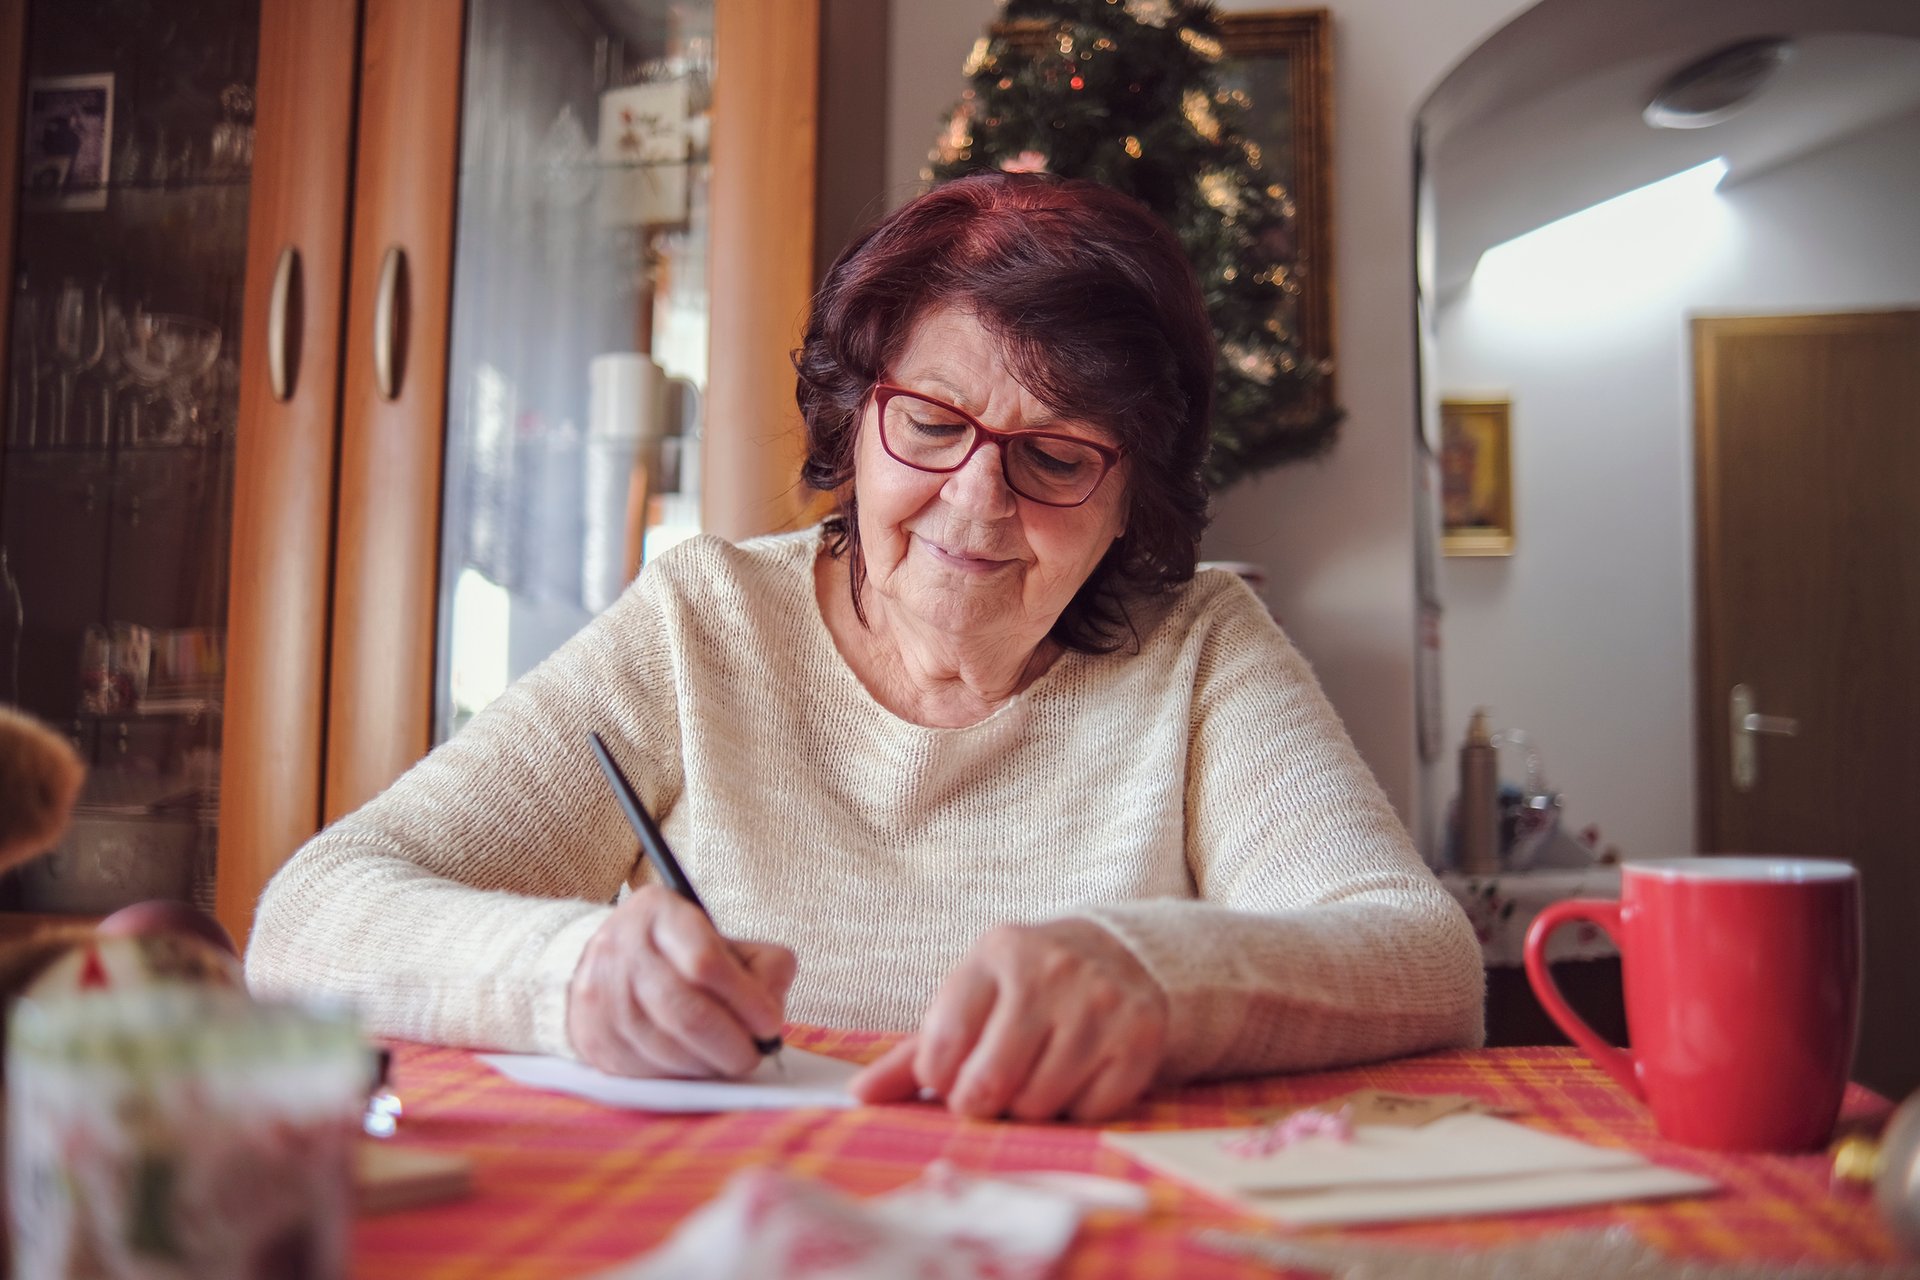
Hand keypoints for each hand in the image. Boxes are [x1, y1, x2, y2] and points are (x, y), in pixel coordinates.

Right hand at [567, 884, 794, 1078]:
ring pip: (666, 1047)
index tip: (770, 1024)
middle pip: (684, 1012)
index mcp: (658, 911)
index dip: (745, 1000)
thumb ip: (763, 967)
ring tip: (726, 1060)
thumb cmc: (683, 955)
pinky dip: (680, 1076)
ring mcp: (599, 993)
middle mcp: (620, 948)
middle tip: (752, 1056)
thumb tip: (769, 1015)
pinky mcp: (591, 1035)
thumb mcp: (726, 942)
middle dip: (730, 1044)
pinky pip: (645, 1070)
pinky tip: (695, 1065)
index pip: (705, 962)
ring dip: (707, 1065)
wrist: (612, 965)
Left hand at [850, 918, 1167, 1121]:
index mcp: (996, 952)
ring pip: (1039, 1103)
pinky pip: (1089, 1112)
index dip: (939, 1080)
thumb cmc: (1022, 989)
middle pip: (990, 1084)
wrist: (1116, 956)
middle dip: (980, 1103)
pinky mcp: (1140, 1037)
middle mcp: (1051, 970)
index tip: (952, 1075)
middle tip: (990, 1091)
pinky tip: (1076, 1077)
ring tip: (1034, 1077)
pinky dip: (1076, 1110)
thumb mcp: (969, 999)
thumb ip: (914, 1052)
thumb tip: (858, 1097)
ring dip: (1028, 1108)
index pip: (942, 1046)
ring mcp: (1101, 1002)